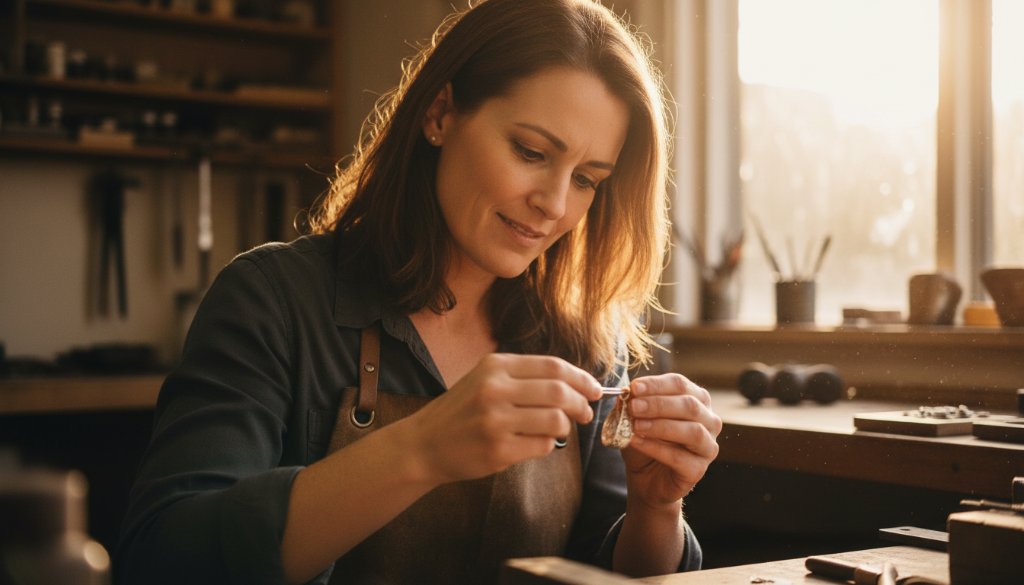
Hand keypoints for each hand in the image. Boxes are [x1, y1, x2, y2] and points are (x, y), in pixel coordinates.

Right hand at [404, 354, 601, 484]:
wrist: (424, 443)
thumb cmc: (462, 410)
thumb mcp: (486, 379)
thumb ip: (525, 377)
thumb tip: (576, 384)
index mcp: (495, 366)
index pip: (553, 366)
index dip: (581, 378)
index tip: (595, 389)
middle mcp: (494, 389)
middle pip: (559, 392)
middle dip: (581, 403)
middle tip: (586, 413)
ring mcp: (495, 420)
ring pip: (555, 420)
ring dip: (566, 426)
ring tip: (559, 429)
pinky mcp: (497, 450)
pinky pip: (542, 445)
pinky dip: (548, 444)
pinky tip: (536, 443)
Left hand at [621, 373, 721, 509]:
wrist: (646, 477)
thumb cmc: (646, 440)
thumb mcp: (636, 417)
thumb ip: (635, 404)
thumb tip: (628, 392)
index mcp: (696, 400)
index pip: (680, 384)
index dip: (657, 384)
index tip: (634, 387)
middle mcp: (708, 420)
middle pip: (689, 405)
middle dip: (658, 404)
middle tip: (633, 406)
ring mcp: (707, 446)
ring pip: (692, 431)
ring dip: (661, 426)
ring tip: (636, 426)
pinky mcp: (698, 469)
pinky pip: (680, 457)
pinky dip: (656, 448)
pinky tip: (637, 442)